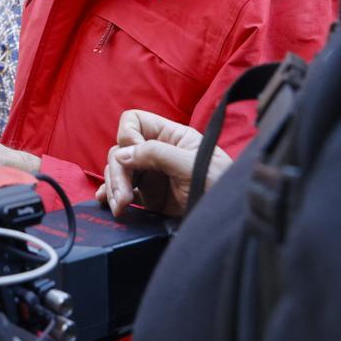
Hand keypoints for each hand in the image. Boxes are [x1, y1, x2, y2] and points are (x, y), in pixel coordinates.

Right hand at [94, 110, 232, 217]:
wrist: (232, 219)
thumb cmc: (221, 186)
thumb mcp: (192, 165)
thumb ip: (157, 154)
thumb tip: (121, 154)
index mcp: (170, 136)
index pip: (134, 121)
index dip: (128, 135)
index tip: (133, 155)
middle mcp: (157, 152)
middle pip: (121, 150)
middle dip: (118, 172)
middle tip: (124, 197)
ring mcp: (151, 175)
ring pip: (118, 170)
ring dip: (113, 187)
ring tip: (120, 208)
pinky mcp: (149, 197)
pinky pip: (122, 191)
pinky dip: (111, 195)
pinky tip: (108, 204)